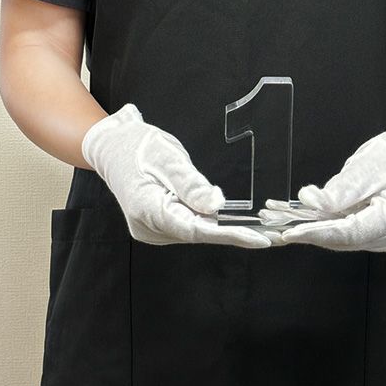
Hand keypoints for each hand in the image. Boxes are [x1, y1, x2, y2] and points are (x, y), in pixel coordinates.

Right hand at [81, 103, 279, 247]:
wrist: (112, 147)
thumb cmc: (136, 146)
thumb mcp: (166, 156)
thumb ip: (191, 184)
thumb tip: (216, 206)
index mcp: (147, 210)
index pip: (196, 229)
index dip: (230, 235)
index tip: (261, 239)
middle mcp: (149, 228)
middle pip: (199, 235)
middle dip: (236, 234)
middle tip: (274, 234)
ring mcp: (152, 230)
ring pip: (196, 232)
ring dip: (226, 230)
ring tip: (262, 228)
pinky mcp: (158, 226)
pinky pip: (190, 227)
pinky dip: (212, 224)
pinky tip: (234, 222)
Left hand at [258, 109, 385, 251]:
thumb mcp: (368, 164)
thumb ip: (342, 189)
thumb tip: (313, 203)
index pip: (349, 232)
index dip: (316, 233)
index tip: (290, 232)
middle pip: (343, 239)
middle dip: (308, 231)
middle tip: (274, 223)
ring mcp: (385, 237)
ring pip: (341, 237)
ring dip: (311, 228)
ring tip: (279, 217)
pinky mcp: (375, 232)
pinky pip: (345, 230)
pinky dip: (323, 223)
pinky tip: (300, 215)